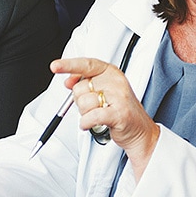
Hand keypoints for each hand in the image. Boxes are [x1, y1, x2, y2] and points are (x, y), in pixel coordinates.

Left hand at [52, 57, 158, 175]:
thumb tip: (68, 80)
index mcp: (111, 72)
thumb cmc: (120, 111)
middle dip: (80, 101)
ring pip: (84, 103)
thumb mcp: (104, 91)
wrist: (140, 132)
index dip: (68, 65)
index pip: (86, 64)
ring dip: (85, 114)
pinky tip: (90, 124)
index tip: (55, 66)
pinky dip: (86, 123)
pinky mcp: (119, 114)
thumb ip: (86, 82)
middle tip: (93, 106)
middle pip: (80, 87)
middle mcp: (115, 82)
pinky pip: (90, 116)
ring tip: (97, 116)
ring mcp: (119, 97)